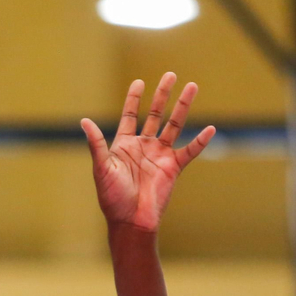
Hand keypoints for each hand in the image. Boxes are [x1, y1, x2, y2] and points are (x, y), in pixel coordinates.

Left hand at [80, 72, 214, 231]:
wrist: (131, 221)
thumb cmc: (112, 198)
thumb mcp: (101, 168)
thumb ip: (96, 144)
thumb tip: (84, 121)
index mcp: (124, 145)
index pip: (129, 115)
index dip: (133, 99)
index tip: (139, 82)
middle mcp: (143, 147)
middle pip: (155, 114)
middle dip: (162, 95)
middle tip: (170, 75)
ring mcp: (159, 156)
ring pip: (174, 125)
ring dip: (183, 107)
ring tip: (192, 86)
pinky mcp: (173, 168)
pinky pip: (189, 151)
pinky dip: (200, 140)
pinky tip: (211, 128)